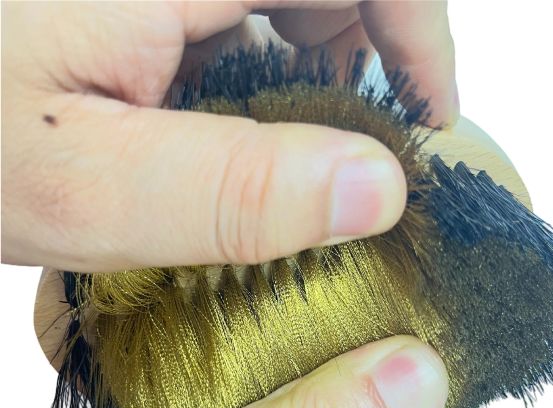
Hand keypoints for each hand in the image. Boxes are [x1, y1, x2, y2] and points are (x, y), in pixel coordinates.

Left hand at [1, 1, 457, 271]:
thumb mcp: (76, 180)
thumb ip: (231, 191)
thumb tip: (374, 194)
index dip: (420, 35)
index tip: (427, 121)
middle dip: (359, 60)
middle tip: (352, 158)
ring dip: (296, 69)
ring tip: (284, 155)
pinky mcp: (123, 3)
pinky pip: (215, 14)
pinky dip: (238, 68)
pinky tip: (213, 127)